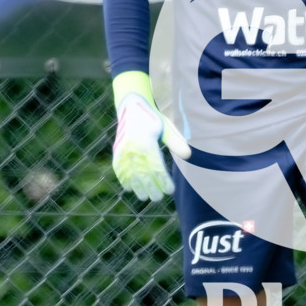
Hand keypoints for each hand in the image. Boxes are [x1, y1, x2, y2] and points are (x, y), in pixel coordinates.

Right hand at [111, 71, 190, 201]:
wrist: (131, 107)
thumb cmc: (153, 120)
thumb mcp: (166, 128)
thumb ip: (175, 142)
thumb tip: (188, 155)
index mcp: (147, 142)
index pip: (157, 167)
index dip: (164, 180)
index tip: (170, 190)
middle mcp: (133, 148)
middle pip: (143, 174)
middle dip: (151, 188)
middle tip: (158, 198)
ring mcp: (123, 151)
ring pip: (130, 174)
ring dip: (137, 187)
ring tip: (145, 197)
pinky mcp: (117, 152)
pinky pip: (120, 170)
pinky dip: (125, 180)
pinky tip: (131, 188)